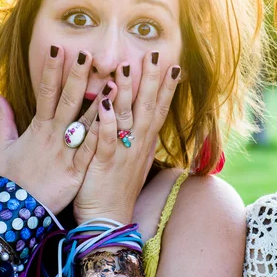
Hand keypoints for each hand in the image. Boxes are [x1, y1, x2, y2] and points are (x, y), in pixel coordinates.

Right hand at [0, 46, 112, 214]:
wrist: (19, 212)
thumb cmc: (15, 179)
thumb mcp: (4, 148)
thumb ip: (5, 121)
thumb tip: (0, 98)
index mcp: (38, 127)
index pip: (46, 92)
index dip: (52, 70)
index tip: (59, 48)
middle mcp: (54, 136)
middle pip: (67, 101)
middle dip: (77, 76)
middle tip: (87, 53)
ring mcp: (67, 152)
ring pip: (86, 122)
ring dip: (101, 101)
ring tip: (115, 81)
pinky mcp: (78, 169)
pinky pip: (93, 149)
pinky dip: (104, 134)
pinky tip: (116, 120)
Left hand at [73, 52, 180, 224]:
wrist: (108, 221)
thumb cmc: (115, 190)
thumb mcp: (130, 161)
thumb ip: (132, 138)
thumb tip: (137, 120)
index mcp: (143, 144)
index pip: (159, 110)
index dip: (166, 88)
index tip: (173, 66)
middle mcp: (136, 145)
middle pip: (148, 107)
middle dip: (152, 80)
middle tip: (156, 54)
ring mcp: (122, 154)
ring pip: (128, 117)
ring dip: (129, 91)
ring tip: (129, 66)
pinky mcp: (103, 164)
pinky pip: (106, 140)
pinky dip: (106, 122)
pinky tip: (105, 103)